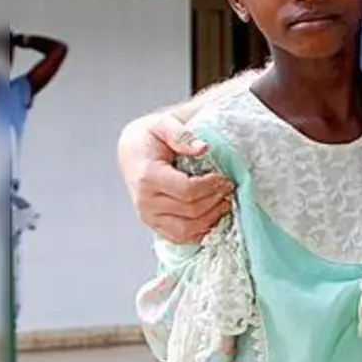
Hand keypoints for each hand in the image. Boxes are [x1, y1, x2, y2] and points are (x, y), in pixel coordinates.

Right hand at [118, 113, 231, 244]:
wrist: (131, 152)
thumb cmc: (150, 137)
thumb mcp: (163, 124)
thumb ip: (182, 134)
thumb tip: (203, 147)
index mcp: (148, 176)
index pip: (187, 190)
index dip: (212, 186)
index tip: (226, 178)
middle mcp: (145, 201)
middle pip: (191, 211)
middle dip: (216, 200)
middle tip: (229, 188)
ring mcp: (148, 217)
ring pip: (187, 229)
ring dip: (211, 218)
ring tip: (224, 202)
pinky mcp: (154, 226)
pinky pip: (181, 237)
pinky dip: (201, 231)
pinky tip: (213, 215)